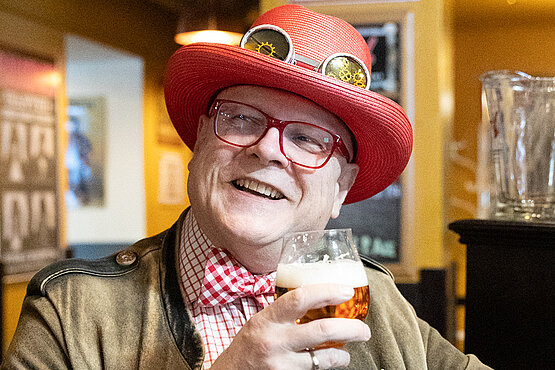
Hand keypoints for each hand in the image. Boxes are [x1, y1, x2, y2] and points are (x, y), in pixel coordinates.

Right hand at [210, 284, 370, 369]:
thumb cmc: (246, 346)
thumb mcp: (259, 322)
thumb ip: (283, 312)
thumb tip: (317, 295)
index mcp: (267, 319)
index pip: (300, 298)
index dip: (327, 291)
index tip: (346, 291)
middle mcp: (274, 340)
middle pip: (322, 330)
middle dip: (350, 328)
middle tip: (363, 329)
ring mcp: (280, 364)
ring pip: (323, 359)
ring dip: (341, 355)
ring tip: (346, 352)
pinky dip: (327, 367)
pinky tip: (331, 363)